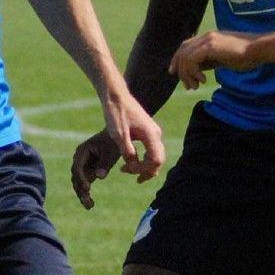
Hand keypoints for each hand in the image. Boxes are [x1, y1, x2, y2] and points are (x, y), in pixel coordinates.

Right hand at [69, 129, 121, 208]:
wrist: (116, 137)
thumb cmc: (114, 142)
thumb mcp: (111, 152)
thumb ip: (105, 163)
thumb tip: (99, 177)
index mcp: (82, 151)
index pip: (77, 166)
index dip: (81, 178)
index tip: (88, 188)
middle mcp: (79, 159)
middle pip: (75, 177)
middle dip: (80, 190)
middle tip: (88, 202)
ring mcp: (83, 166)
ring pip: (78, 183)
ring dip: (82, 195)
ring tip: (90, 206)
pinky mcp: (88, 172)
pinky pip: (84, 184)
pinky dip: (86, 194)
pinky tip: (91, 205)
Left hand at [80, 93, 164, 208]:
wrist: (116, 96)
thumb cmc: (116, 113)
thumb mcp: (119, 135)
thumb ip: (128, 152)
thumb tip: (133, 166)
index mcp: (151, 134)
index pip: (156, 160)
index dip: (143, 169)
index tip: (126, 169)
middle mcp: (156, 134)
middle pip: (159, 160)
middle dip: (147, 171)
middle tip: (134, 178)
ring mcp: (153, 132)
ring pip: (156, 155)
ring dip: (146, 166)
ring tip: (131, 172)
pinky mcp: (148, 131)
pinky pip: (151, 150)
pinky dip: (145, 159)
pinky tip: (133, 163)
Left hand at [169, 30, 258, 88]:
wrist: (258, 49)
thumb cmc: (247, 56)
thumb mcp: (224, 59)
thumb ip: (210, 61)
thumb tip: (198, 69)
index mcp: (208, 38)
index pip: (185, 46)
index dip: (177, 59)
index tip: (174, 73)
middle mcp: (206, 36)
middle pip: (182, 50)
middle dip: (179, 69)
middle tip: (187, 85)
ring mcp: (207, 40)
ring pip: (185, 57)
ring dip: (186, 74)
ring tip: (195, 86)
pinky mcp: (210, 46)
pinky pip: (192, 60)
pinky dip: (193, 72)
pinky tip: (202, 80)